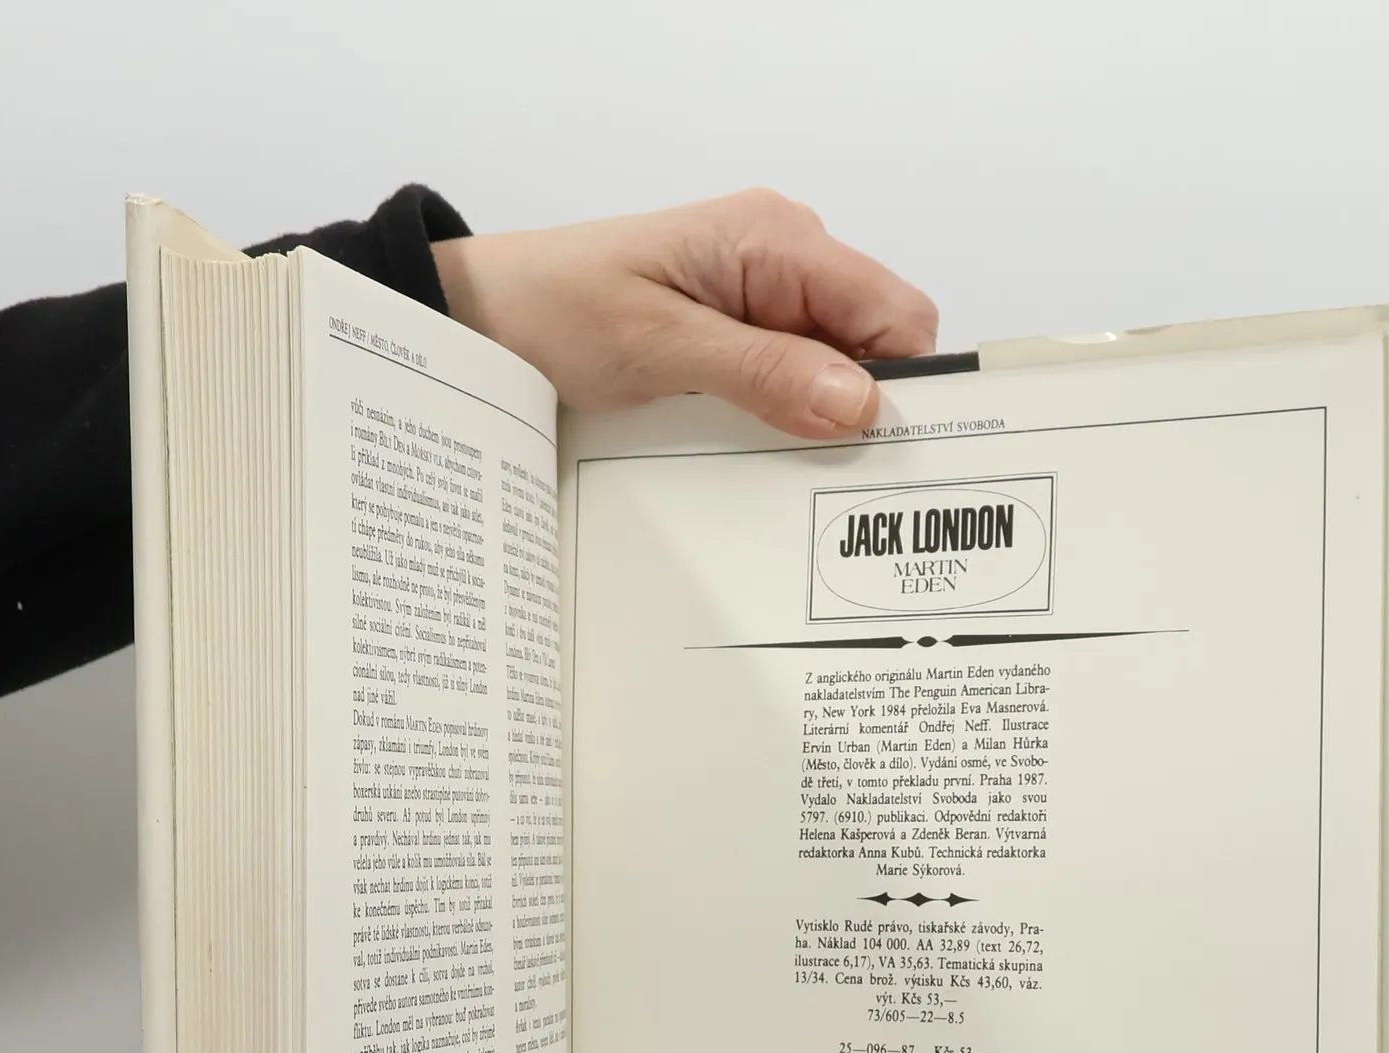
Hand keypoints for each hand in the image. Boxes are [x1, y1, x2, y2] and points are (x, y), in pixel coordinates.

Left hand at [434, 188, 938, 438]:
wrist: (487, 314)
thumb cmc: (556, 310)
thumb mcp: (660, 348)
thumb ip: (765, 373)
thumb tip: (861, 403)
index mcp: (777, 240)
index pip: (896, 313)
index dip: (901, 384)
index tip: (877, 452)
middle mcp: (785, 258)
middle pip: (879, 343)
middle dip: (864, 409)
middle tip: (825, 474)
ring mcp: (766, 296)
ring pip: (841, 369)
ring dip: (821, 419)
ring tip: (779, 463)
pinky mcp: (742, 331)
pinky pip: (797, 379)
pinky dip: (789, 417)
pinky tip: (758, 447)